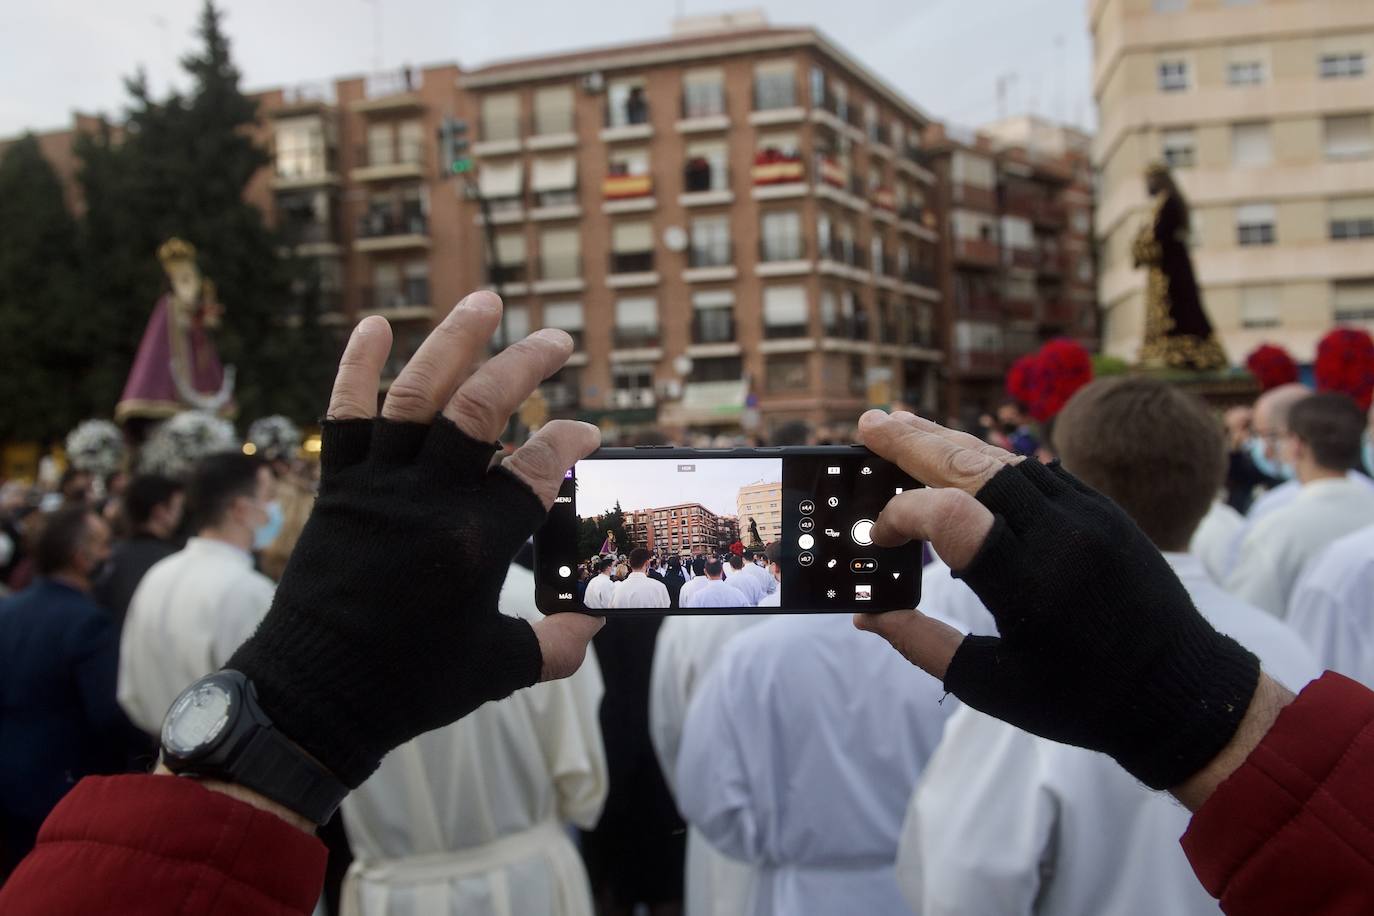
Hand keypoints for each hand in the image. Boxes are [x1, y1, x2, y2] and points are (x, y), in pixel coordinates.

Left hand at [228, 292, 603, 788]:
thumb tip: (593, 626)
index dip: (569, 443)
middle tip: (555, 341)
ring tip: (485, 300)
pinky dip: (355, 367)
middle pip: (479, 411)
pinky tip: (374, 325)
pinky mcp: (338, 489)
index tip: (588, 433)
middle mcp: (426, 500)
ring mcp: (376, 487)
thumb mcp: (498, 669)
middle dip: (523, 366)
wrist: (312, 695)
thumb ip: (555, 645)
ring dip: (451, 342)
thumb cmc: (410, 685)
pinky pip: (342, 416)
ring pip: (415, 396)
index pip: (536, 470)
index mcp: (475, 542)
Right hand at [852, 410, 1260, 791]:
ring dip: (949, 443)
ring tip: (903, 428)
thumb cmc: (1083, 700)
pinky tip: (959, 460)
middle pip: (974, 467)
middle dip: (914, 442)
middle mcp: (1061, 537)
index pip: (950, 518)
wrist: (1183, 690)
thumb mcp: (993, 685)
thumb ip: (924, 645)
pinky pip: (1036, 470)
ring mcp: (1088, 515)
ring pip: (1004, 460)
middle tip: (869, 423)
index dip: (900, 516)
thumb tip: (866, 617)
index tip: (877, 535)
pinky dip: (990, 462)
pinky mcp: (1104, 509)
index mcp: (1030, 586)